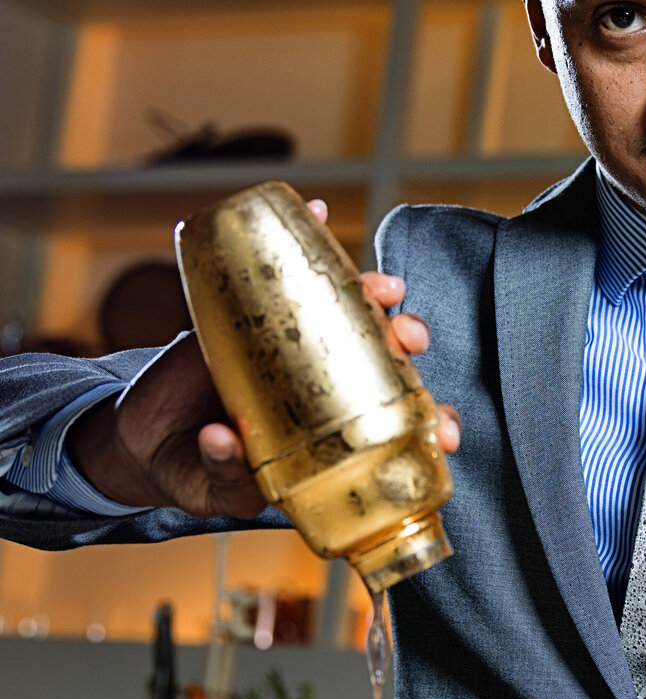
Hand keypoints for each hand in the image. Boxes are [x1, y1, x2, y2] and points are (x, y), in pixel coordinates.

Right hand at [68, 199, 461, 515]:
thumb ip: (225, 474)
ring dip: (371, 291)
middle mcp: (325, 384)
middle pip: (383, 357)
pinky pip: (283, 273)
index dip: (428, 423)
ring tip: (381, 286)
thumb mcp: (215, 486)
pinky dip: (305, 234)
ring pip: (346, 311)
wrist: (147, 439)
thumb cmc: (198, 470)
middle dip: (407, 342)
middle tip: (410, 337)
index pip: (397, 425)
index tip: (446, 433)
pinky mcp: (254, 314)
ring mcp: (293, 343)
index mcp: (335, 432)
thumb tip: (222, 439)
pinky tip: (317, 212)